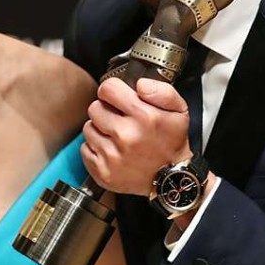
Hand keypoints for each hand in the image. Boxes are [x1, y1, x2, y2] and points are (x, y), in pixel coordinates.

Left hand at [81, 77, 190, 195]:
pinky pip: (85, 149)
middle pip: (94, 107)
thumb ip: (162, 90)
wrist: (172, 180)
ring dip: (100, 130)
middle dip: (105, 110)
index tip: (119, 99)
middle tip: (119, 120)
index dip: (113, 91)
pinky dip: (95, 148)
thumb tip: (139, 84)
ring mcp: (112, 156)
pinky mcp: (102, 172)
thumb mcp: (179, 110)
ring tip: (117, 137)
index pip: (108, 89)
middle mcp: (126, 136)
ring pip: (88, 128)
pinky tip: (112, 151)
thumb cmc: (171, 142)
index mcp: (143, 117)